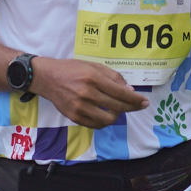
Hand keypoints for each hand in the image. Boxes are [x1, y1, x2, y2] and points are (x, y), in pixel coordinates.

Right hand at [30, 57, 147, 127]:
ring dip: (118, 116)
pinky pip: (96, 125)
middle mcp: (86, 93)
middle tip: (140, 106)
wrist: (46, 78)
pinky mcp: (74, 117)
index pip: (120, 92)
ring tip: (119, 110)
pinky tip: (107, 115)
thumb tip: (129, 89)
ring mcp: (79, 107)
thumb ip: (112, 76)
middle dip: (132, 107)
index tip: (144, 102)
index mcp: (92, 78)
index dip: (135, 99)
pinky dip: (105, 122)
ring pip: (108, 119)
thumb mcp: (92, 65)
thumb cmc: (70, 69)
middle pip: (117, 106)